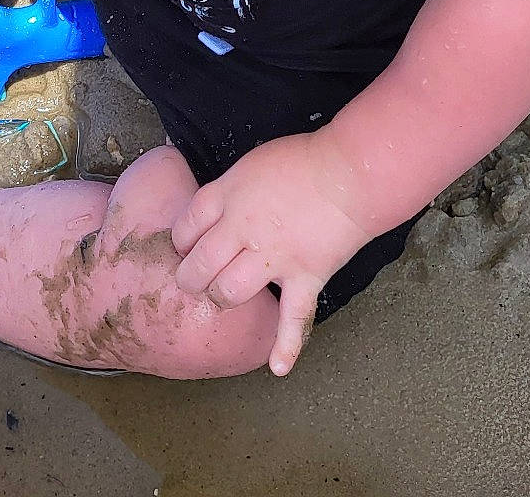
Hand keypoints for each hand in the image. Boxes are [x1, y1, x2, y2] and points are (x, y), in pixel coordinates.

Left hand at [170, 133, 374, 375]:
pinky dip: (287, 346)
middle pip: (200, 264)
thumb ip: (230, 189)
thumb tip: (219, 208)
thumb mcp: (251, 163)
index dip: (180, 241)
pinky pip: (293, 317)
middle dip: (191, 277)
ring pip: (231, 291)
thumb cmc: (302, 160)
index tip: (184, 246)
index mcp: (228, 197)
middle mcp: (242, 231)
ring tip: (221, 299)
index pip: (186, 226)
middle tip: (192, 281)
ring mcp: (273, 259)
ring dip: (221, 299)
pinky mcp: (304, 278)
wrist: (350, 174)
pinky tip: (277, 368)